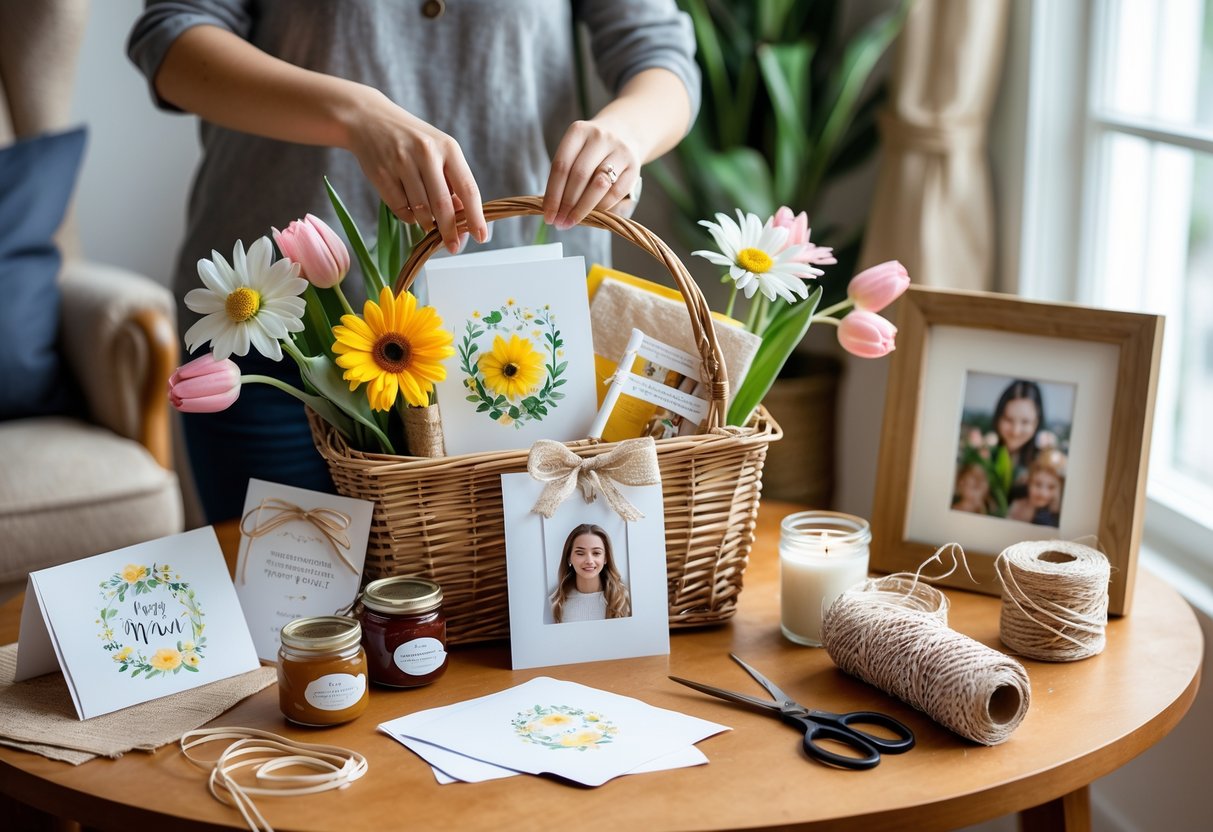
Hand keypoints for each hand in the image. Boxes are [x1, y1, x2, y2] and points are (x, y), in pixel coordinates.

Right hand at [345, 90, 488, 252]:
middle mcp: (426, 153)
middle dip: (449, 231)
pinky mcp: (381, 174)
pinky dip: (409, 217)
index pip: (468, 189)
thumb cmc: (412, 140)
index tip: (481, 237)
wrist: (369, 119)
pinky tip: (411, 212)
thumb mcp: (438, 151)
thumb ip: (452, 181)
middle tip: (453, 246)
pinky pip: (401, 209)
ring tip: (429, 224)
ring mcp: (401, 163)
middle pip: (443, 205)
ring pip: (421, 210)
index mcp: (448, 148)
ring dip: (427, 224)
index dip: (475, 217)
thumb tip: (462, 217)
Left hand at [543, 120, 640, 229]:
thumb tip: (553, 210)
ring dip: (583, 208)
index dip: (553, 194)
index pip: (561, 166)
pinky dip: (603, 207)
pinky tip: (593, 215)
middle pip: (579, 176)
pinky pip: (616, 192)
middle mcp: (600, 137)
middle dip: (567, 204)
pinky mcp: (634, 166)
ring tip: (573, 221)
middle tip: (560, 223)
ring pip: (599, 184)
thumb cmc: (591, 149)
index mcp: (578, 131)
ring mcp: (619, 150)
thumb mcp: (574, 152)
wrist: (624, 133)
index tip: (548, 215)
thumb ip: (564, 175)